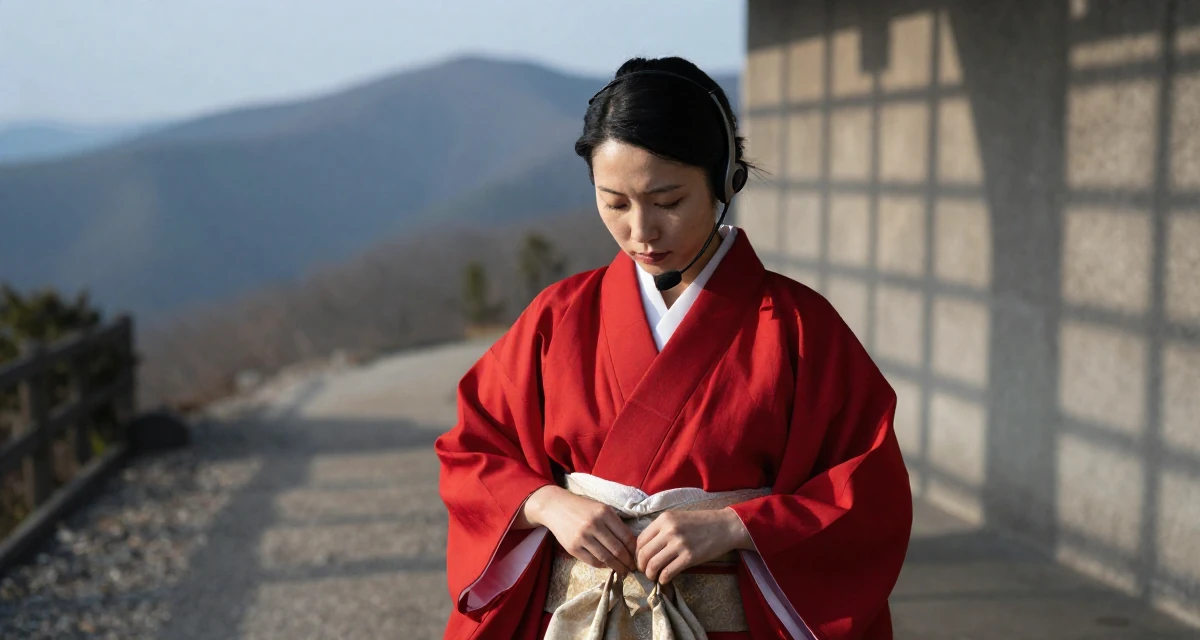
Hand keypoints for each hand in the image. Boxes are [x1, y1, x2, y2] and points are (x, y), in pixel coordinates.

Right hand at [520, 486, 636, 574]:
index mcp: (605, 513)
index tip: (637, 556)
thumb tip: (631, 545)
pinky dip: (603, 566)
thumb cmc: (583, 508)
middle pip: (617, 549)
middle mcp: (594, 525)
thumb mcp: (601, 508)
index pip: (625, 536)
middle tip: (632, 568)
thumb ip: (615, 523)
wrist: (556, 508)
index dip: (634, 550)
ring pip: (606, 558)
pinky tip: (607, 566)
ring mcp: (582, 537)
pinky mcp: (573, 548)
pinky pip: (592, 561)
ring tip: (623, 571)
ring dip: (617, 567)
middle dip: (628, 562)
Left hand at [636, 508, 750, 584]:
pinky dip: (663, 579)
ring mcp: (679, 544)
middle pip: (644, 553)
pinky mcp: (689, 557)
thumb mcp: (677, 519)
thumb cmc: (701, 523)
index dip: (637, 554)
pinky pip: (668, 572)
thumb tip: (644, 549)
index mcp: (664, 519)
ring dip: (650, 575)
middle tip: (645, 571)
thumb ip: (661, 530)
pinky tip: (665, 579)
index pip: (640, 540)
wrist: (725, 526)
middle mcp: (669, 530)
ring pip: (653, 564)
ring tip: (653, 577)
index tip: (640, 560)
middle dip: (641, 566)